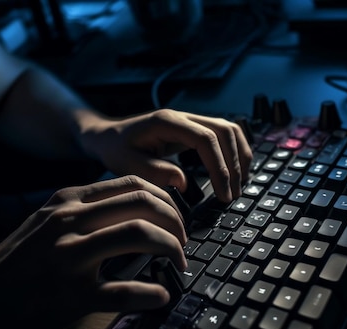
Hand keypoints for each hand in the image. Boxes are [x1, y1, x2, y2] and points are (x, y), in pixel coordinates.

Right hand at [0, 175, 187, 328]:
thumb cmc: (12, 262)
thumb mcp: (45, 221)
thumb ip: (82, 212)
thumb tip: (127, 215)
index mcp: (68, 201)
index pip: (132, 183)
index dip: (166, 199)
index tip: (176, 218)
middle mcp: (71, 221)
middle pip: (143, 203)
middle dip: (176, 221)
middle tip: (184, 242)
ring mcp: (70, 257)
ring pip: (138, 235)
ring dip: (171, 249)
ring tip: (180, 264)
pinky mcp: (71, 295)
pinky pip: (124, 291)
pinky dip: (151, 294)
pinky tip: (161, 296)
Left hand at [78, 109, 252, 202]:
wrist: (108, 136)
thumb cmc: (115, 150)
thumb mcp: (125, 165)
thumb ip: (153, 173)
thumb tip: (183, 182)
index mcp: (167, 122)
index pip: (206, 139)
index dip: (219, 167)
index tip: (223, 193)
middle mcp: (183, 116)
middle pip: (225, 131)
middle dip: (234, 164)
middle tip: (233, 194)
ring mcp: (190, 121)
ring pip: (230, 130)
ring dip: (239, 156)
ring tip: (238, 185)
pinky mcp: (194, 130)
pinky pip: (223, 135)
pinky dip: (234, 152)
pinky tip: (234, 172)